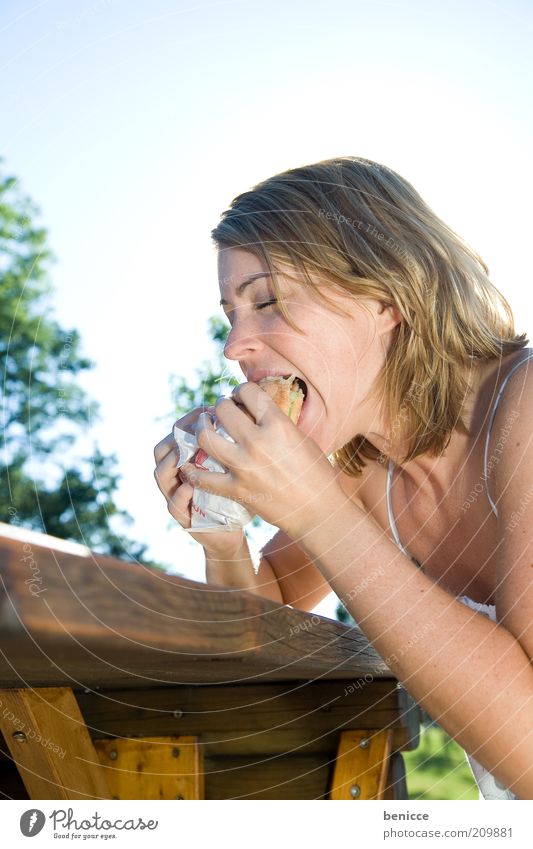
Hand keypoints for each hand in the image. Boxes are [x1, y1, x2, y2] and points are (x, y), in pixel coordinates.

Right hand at [153, 406, 244, 556]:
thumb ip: (230, 444)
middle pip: (161, 450)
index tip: (206, 410)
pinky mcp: (183, 518)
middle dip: (177, 436)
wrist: (231, 530)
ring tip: (186, 454)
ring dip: (173, 462)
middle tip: (198, 428)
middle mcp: (176, 477)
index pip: (175, 433)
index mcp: (186, 460)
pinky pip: (174, 505)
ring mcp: (175, 497)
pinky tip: (190, 487)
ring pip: (160, 475)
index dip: (188, 420)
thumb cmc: (234, 493)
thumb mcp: (232, 465)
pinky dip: (181, 495)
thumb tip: (246, 412)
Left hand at [179, 382, 345, 537]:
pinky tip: (188, 466)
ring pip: (205, 437)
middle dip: (221, 405)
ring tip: (204, 427)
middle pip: (223, 409)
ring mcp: (243, 466)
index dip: (241, 390)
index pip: (248, 392)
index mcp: (277, 424)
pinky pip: (203, 478)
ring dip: (202, 428)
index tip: (240, 396)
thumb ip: (278, 423)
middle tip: (222, 410)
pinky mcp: (236, 489)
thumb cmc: (318, 473)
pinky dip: (192, 472)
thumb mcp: (302, 438)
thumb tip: (259, 411)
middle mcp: (257, 441)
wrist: (318, 511)